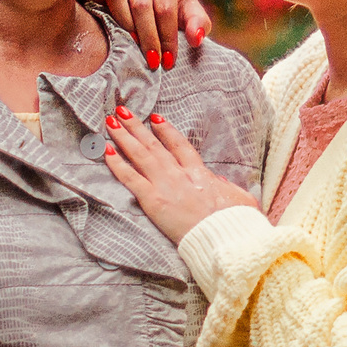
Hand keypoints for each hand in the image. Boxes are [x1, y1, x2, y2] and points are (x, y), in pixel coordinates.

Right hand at [82, 0, 211, 67]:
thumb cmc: (175, 10)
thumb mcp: (191, 15)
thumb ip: (199, 25)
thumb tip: (196, 39)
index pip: (166, 10)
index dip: (168, 38)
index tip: (169, 62)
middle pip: (142, 6)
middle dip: (148, 38)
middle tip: (152, 63)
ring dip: (124, 24)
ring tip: (132, 45)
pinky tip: (99, 16)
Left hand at [102, 105, 259, 241]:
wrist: (223, 236)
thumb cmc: (234, 222)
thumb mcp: (240, 199)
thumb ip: (227, 186)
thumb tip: (218, 180)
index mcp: (199, 173)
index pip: (179, 145)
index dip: (166, 130)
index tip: (155, 119)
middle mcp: (179, 174)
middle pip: (154, 144)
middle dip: (137, 126)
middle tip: (123, 110)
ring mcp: (165, 185)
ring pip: (139, 154)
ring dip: (123, 136)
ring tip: (111, 121)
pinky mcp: (152, 200)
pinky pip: (130, 178)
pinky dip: (117, 163)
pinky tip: (106, 150)